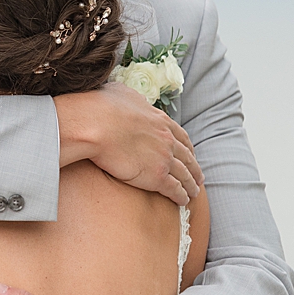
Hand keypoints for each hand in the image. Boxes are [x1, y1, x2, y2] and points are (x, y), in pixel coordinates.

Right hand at [55, 84, 200, 204]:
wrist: (95, 125)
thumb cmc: (101, 108)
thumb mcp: (122, 94)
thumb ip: (133, 99)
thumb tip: (133, 99)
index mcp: (160, 121)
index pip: (181, 136)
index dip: (188, 147)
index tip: (191, 154)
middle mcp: (167, 139)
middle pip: (187, 157)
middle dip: (194, 168)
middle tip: (198, 176)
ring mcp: (164, 158)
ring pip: (184, 174)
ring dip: (191, 184)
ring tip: (194, 193)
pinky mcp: (157, 176)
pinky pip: (174, 189)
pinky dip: (181, 195)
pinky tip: (183, 201)